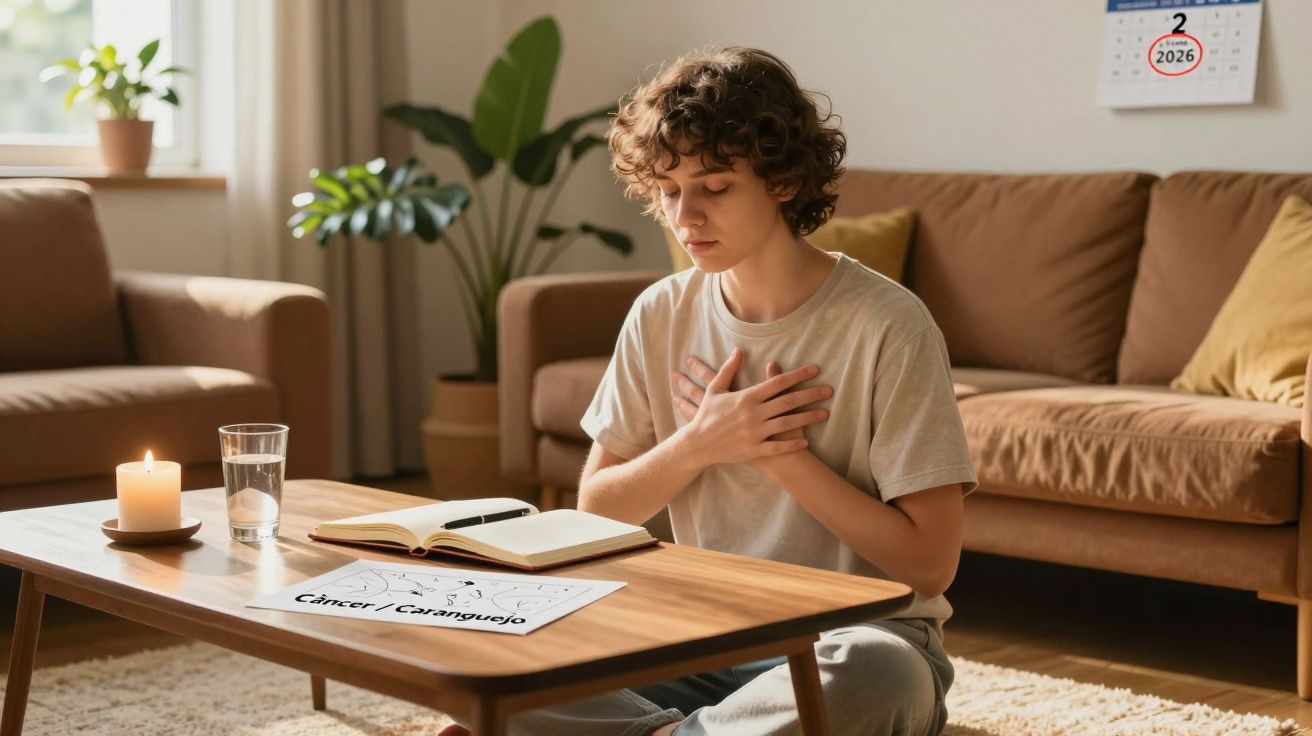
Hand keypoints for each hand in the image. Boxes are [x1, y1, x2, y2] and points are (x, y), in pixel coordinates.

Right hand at [670, 349, 832, 470]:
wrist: (697, 444)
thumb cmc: (707, 415)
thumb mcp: (714, 389)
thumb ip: (728, 369)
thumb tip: (739, 350)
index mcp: (746, 397)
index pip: (777, 382)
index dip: (798, 375)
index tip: (815, 370)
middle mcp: (753, 414)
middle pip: (788, 401)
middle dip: (810, 394)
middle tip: (829, 390)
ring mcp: (754, 433)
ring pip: (787, 423)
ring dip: (808, 417)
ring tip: (826, 413)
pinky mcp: (753, 450)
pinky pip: (777, 447)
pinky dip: (792, 444)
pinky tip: (806, 440)